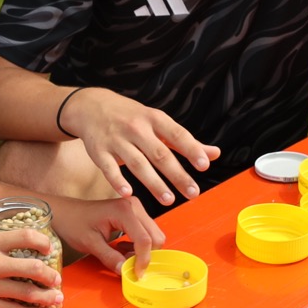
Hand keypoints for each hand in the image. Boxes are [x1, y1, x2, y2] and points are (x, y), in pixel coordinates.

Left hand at [53, 194, 162, 277]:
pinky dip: (139, 245)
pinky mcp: (134, 212)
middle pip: (155, 236)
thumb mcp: (90, 244)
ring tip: (123, 256)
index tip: (136, 275)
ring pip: (153, 235)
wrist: (65, 211)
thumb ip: (110, 258)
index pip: (144, 240)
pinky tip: (122, 248)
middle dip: (146, 256)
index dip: (143, 260)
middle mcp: (134, 206)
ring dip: (143, 251)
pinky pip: (146, 232)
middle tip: (129, 267)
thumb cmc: (74, 224)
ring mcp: (135, 207)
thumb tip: (126, 271)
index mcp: (124, 211)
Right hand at [60, 87, 219, 206]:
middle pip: (159, 154)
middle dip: (177, 174)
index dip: (191, 150)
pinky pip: (109, 168)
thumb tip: (214, 154)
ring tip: (169, 200)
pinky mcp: (99, 151)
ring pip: (137, 163)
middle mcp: (136, 128)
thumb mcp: (159, 123)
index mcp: (155, 119)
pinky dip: (118, 181)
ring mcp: (116, 140)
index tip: (204, 165)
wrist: (92, 107)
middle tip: (193, 193)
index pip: (177, 135)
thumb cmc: (133, 118)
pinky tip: (129, 194)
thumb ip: (185, 141)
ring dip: (154, 183)